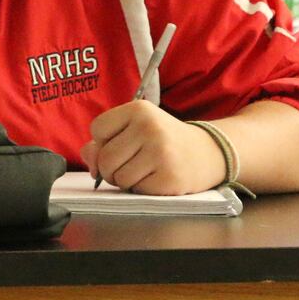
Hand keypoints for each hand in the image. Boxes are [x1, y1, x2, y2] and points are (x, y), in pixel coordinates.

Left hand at [80, 100, 225, 194]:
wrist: (209, 152)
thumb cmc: (163, 140)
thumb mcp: (136, 128)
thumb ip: (104, 139)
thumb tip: (89, 159)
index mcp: (138, 109)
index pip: (97, 129)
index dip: (103, 141)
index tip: (120, 142)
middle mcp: (149, 128)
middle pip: (104, 157)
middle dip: (109, 168)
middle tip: (126, 165)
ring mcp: (160, 153)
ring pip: (118, 177)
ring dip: (123, 181)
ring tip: (141, 171)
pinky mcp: (168, 177)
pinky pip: (136, 190)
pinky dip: (140, 189)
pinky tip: (155, 178)